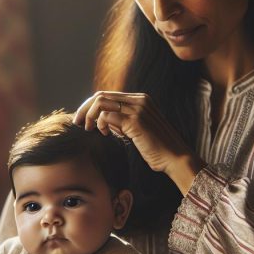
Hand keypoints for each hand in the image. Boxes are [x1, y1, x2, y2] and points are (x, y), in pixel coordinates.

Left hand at [74, 91, 204, 191]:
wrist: (176, 158)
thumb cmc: (157, 148)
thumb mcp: (138, 130)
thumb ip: (124, 121)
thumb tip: (104, 120)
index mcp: (141, 99)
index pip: (109, 95)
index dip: (91, 105)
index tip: (84, 119)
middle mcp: (140, 99)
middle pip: (102, 95)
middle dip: (85, 108)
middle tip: (78, 122)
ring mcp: (138, 108)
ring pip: (101, 102)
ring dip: (90, 115)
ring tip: (88, 128)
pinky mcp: (136, 121)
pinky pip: (108, 115)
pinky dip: (101, 123)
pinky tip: (105, 134)